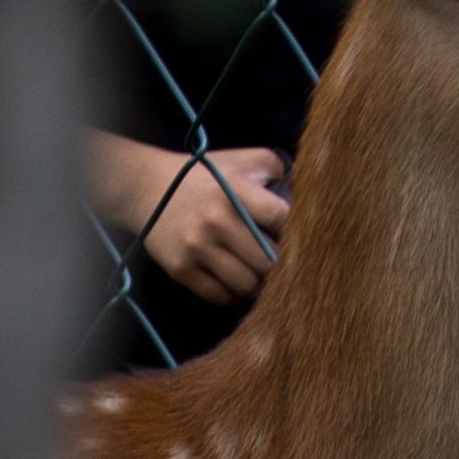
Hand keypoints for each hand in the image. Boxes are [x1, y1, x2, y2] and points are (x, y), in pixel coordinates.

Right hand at [106, 140, 291, 304]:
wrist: (148, 188)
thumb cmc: (207, 176)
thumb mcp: (243, 161)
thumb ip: (280, 171)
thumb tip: (310, 200)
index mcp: (236, 190)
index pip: (283, 219)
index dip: (297, 232)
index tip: (300, 238)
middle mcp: (216, 219)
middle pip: (269, 261)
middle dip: (278, 265)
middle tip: (281, 263)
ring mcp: (197, 247)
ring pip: (248, 285)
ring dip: (258, 284)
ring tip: (257, 273)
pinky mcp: (181, 269)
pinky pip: (221, 297)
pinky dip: (234, 294)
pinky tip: (234, 280)